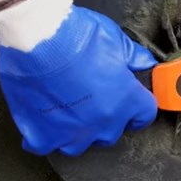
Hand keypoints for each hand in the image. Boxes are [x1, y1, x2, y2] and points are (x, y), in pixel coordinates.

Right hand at [0, 0, 157, 155]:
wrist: (35, 39)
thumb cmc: (75, 36)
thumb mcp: (114, 38)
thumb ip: (133, 56)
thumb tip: (143, 63)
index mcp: (126, 102)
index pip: (144, 114)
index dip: (138, 106)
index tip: (132, 101)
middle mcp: (102, 124)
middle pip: (111, 132)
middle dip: (106, 117)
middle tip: (91, 96)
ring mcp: (71, 134)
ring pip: (79, 144)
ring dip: (76, 130)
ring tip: (66, 108)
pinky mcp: (42, 135)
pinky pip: (45, 144)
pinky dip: (44, 133)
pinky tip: (41, 117)